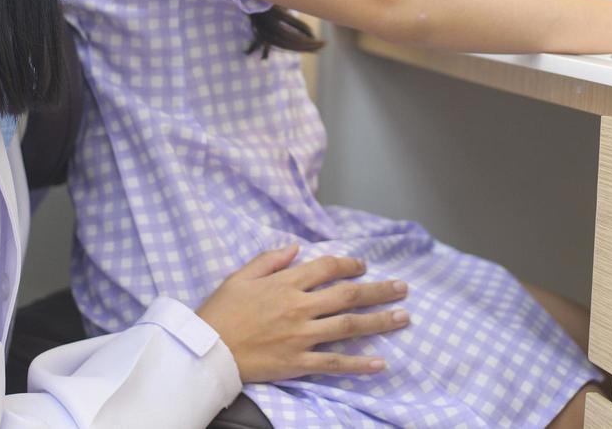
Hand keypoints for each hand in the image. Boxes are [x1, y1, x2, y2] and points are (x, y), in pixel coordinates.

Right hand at [196, 244, 409, 383]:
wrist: (207, 350)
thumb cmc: (220, 311)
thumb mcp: (240, 276)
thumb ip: (269, 260)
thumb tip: (296, 248)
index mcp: (286, 283)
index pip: (328, 268)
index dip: (350, 265)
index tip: (363, 266)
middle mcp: (300, 307)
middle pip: (348, 295)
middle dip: (379, 291)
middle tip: (403, 288)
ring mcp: (301, 336)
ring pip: (349, 326)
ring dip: (379, 321)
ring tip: (404, 318)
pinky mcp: (298, 362)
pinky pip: (334, 362)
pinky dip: (359, 364)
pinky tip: (380, 363)